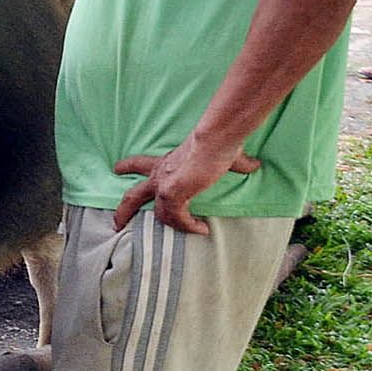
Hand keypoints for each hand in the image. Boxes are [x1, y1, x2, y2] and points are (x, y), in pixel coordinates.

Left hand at [111, 139, 261, 234]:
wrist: (216, 139)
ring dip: (174, 226)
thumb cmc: (218, 142)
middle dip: (122, 210)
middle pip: (132, 195)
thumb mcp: (225, 155)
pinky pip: (177, 218)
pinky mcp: (173, 195)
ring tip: (192, 230)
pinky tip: (201, 229)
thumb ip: (238, 163)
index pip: (140, 164)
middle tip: (116, 224)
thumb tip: (255, 165)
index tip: (116, 169)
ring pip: (160, 214)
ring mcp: (164, 186)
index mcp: (165, 163)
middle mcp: (160, 174)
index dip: (128, 166)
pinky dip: (188, 226)